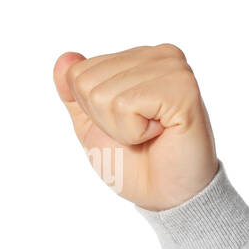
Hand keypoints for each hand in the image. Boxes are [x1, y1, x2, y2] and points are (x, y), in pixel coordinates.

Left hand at [53, 43, 219, 210]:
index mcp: (138, 58)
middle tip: (136, 132)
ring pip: (104, 95)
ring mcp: (174, 69)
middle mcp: (159, 55)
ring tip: (150, 133)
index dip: (89, 110)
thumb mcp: (90, 123)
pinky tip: (161, 132)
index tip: (121, 123)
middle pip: (86, 82)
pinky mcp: (184, 88)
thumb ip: (74, 92)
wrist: (163, 192)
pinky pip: (127, 105)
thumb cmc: (131, 159)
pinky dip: (134, 131)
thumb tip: (65, 59)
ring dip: (120, 128)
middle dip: (103, 119)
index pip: (76, 74)